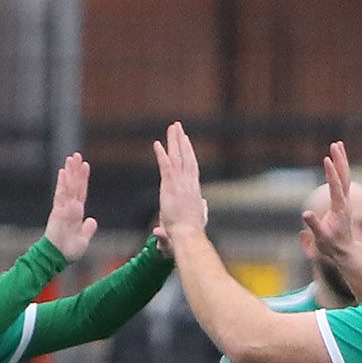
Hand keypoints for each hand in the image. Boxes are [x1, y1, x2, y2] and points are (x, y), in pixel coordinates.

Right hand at [44, 152, 96, 258]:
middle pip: (74, 186)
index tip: (85, 165)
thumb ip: (87, 230)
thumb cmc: (68, 251)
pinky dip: (63, 184)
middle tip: (76, 155)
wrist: (56, 257)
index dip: (83, 179)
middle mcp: (69, 208)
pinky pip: (61, 195)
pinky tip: (63, 172)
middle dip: (75, 171)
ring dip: (70, 172)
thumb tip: (92, 220)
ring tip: (71, 158)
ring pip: (68, 187)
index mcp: (76, 213)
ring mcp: (63, 208)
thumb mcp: (83, 240)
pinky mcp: (57, 211)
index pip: (81, 193)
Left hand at [153, 123, 208, 242]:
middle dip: (181, 140)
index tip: (186, 141)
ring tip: (172, 127)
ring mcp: (180, 184)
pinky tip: (157, 144)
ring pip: (178, 157)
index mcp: (194, 190)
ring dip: (174, 141)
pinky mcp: (170, 187)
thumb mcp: (199, 218)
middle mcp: (188, 183)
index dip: (189, 152)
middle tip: (178, 126)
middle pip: (186, 156)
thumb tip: (204, 204)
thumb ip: (201, 210)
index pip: (191, 166)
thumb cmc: (191, 232)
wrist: (187, 236)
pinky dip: (161, 154)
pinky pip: (166, 166)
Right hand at [302, 140, 360, 261]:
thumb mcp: (321, 239)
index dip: (332, 174)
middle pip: (344, 177)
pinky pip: (343, 180)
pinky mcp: (342, 200)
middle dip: (340, 160)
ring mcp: (345, 200)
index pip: (336, 188)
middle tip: (335, 145)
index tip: (327, 159)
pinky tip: (337, 160)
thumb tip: (306, 214)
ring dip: (341, 160)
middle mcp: (344, 202)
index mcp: (339, 209)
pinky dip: (340, 168)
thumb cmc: (331, 245)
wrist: (343, 251)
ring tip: (337, 145)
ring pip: (345, 176)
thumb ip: (314, 226)